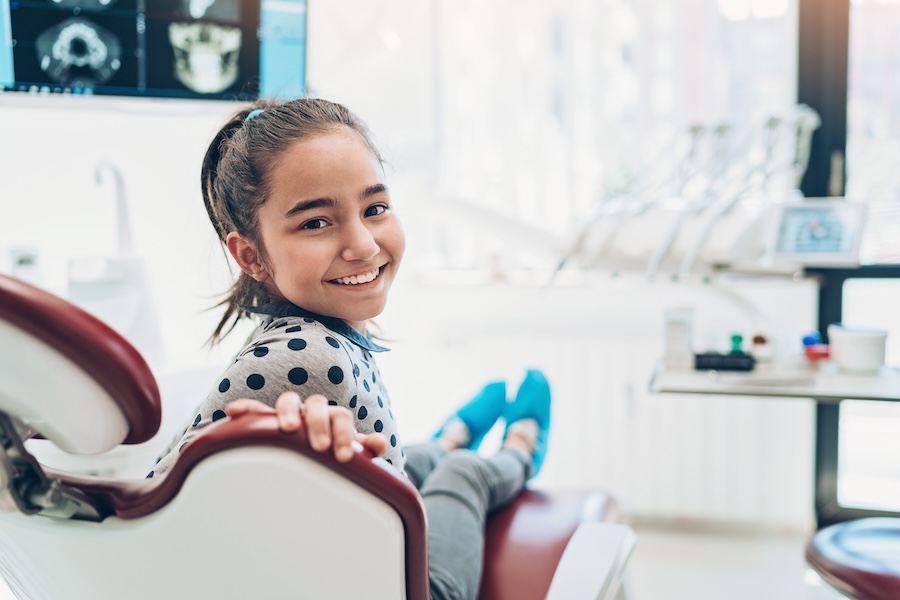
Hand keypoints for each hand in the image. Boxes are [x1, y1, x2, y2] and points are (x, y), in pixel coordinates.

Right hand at [225, 392, 387, 461]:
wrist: (308, 457)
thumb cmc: (327, 454)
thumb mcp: (345, 452)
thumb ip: (363, 447)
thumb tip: (380, 443)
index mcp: (332, 417)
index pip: (340, 416)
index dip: (343, 433)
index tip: (342, 456)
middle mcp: (311, 411)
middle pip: (317, 405)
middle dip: (319, 423)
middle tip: (321, 446)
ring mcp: (289, 414)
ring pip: (289, 401)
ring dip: (289, 412)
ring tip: (288, 428)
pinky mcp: (266, 421)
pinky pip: (255, 410)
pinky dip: (246, 408)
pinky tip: (234, 412)